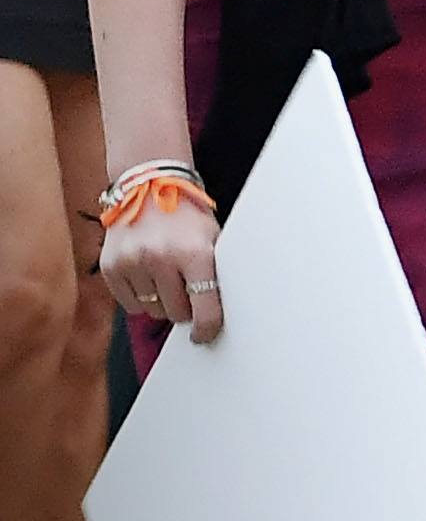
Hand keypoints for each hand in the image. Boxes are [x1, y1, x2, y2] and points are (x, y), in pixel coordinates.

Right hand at [101, 191, 220, 343]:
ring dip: (163, 301)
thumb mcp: (212, 238)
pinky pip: (130, 304)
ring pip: (153, 310)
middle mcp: (161, 259)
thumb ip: (214, 273)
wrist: (149, 186)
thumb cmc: (187, 216)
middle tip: (187, 289)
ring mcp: (133, 262)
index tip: (204, 335)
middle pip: (177, 313)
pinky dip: (141, 297)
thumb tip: (218, 315)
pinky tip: (148, 277)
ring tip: (167, 277)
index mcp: (195, 253)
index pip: (204, 309)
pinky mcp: (111, 266)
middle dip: (185, 307)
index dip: (206, 328)